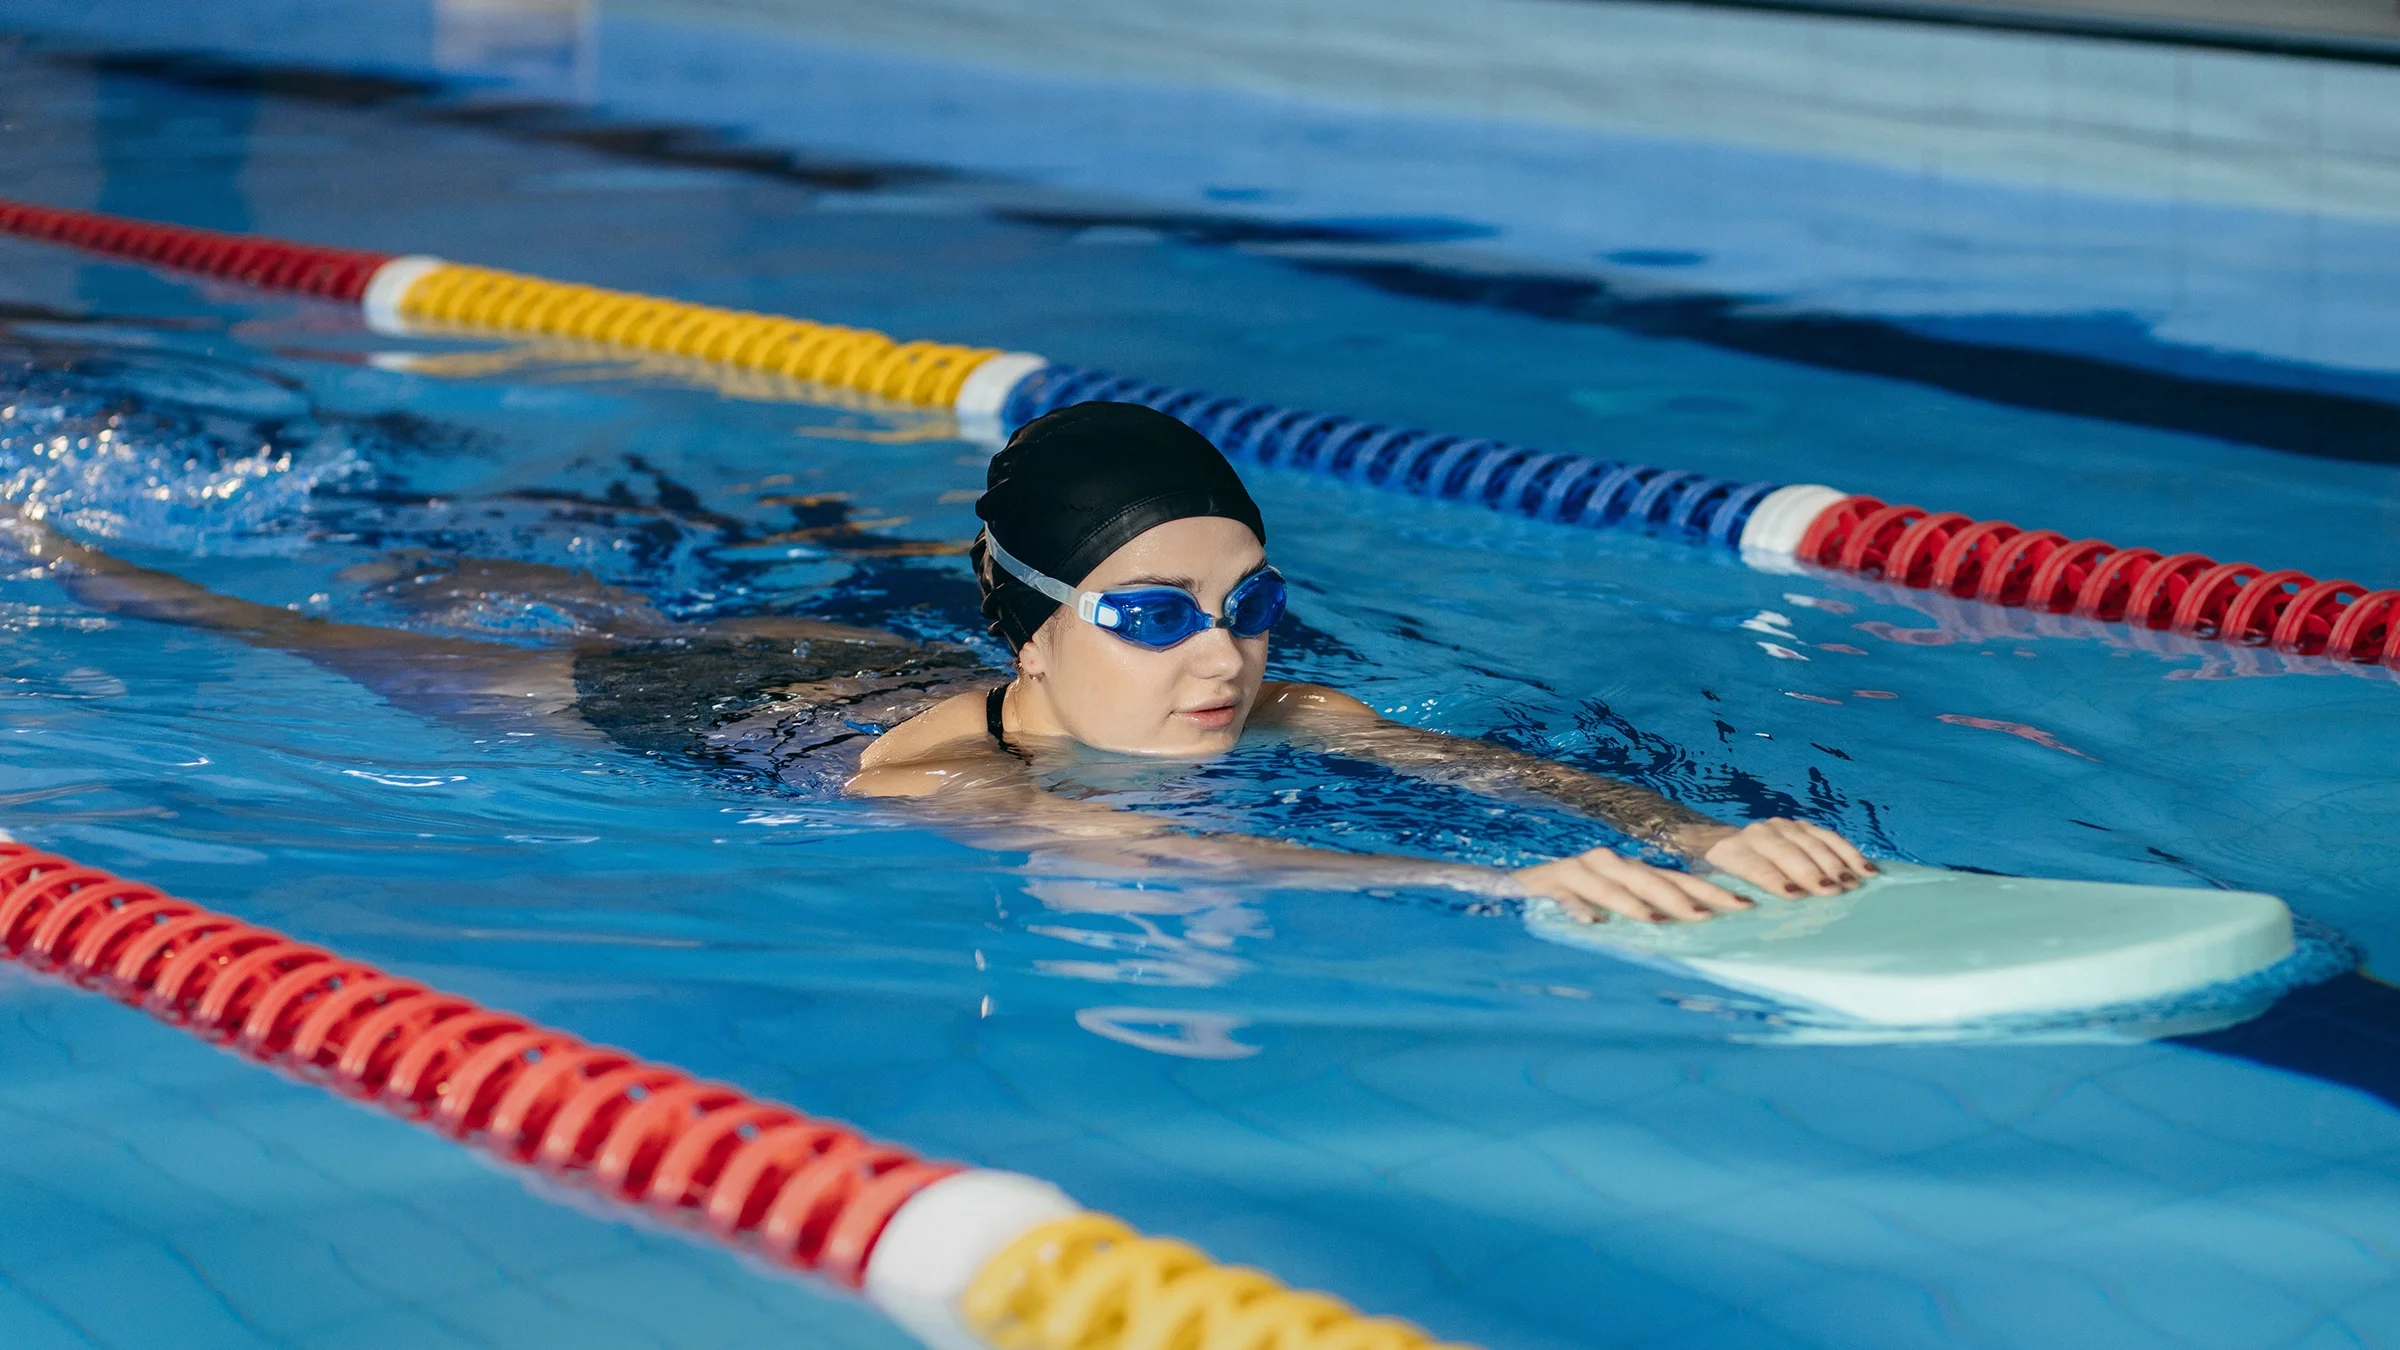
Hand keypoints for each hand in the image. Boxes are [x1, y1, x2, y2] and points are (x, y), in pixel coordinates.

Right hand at [1513, 846, 1751, 923]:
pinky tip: (1592, 923)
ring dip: (1633, 902)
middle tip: (1709, 916)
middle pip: (1652, 878)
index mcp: (1635, 872)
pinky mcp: (1548, 882)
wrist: (1516, 888)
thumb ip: (1653, 914)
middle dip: (1681, 898)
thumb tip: (1706, 930)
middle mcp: (1611, 864)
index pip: (1680, 880)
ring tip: (1656, 920)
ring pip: (1611, 884)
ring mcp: (1579, 870)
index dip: (1712, 891)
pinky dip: (1578, 907)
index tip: (1745, 905)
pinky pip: (1565, 895)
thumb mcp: (1621, 908)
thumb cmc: (1579, 905)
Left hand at [1675, 818, 1874, 898]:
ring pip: (1811, 842)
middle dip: (1810, 871)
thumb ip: (1727, 900)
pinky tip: (1866, 869)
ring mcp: (1781, 826)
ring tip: (1854, 883)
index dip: (1774, 879)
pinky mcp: (1800, 826)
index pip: (1755, 865)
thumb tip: (1740, 918)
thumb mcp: (1712, 889)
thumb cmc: (1718, 877)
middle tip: (1833, 891)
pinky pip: (1828, 837)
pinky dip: (1848, 852)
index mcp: (1731, 851)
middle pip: (1787, 851)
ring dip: (1834, 862)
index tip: (1794, 895)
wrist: (1714, 841)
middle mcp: (1756, 834)